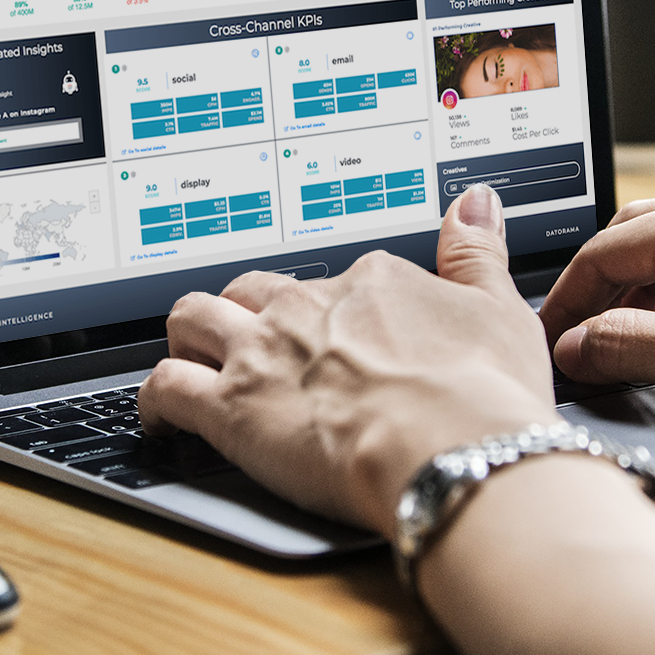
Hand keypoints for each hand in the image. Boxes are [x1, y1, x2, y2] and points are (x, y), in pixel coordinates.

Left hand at [138, 186, 559, 534]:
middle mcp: (307, 307)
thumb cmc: (484, 396)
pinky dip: (156, 399)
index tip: (337, 335)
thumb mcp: (499, 309)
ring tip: (192, 358)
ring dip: (188, 336)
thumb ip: (476, 253)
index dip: (330, 310)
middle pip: (252, 291)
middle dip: (245, 312)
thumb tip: (473, 203)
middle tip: (253, 343)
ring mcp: (263, 353)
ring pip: (193, 319)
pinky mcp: (231, 408)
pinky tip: (161, 416)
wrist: (455, 452)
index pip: (333, 281)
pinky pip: (166, 386)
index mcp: (370, 283)